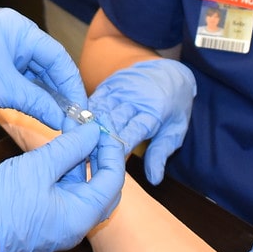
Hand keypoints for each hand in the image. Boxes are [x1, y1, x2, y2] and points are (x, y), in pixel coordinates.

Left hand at [0, 9, 81, 127]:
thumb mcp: (1, 90)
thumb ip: (37, 102)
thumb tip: (63, 119)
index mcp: (16, 28)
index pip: (56, 54)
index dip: (72, 83)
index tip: (82, 108)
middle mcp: (11, 32)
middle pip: (47, 62)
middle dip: (60, 90)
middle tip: (75, 117)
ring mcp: (1, 46)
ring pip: (34, 71)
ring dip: (46, 94)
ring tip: (61, 118)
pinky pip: (19, 76)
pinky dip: (30, 93)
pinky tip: (42, 110)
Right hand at [0, 122, 124, 251]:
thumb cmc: (3, 203)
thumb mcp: (39, 166)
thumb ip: (70, 147)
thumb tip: (92, 132)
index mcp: (81, 215)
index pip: (113, 179)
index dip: (110, 150)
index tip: (100, 128)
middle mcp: (78, 225)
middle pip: (102, 187)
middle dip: (99, 156)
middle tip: (90, 130)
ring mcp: (63, 225)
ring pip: (83, 190)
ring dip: (81, 162)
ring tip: (71, 134)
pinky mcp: (48, 221)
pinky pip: (67, 196)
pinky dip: (67, 174)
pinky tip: (58, 154)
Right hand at [86, 59, 194, 183]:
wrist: (170, 72)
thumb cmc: (174, 106)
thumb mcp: (176, 131)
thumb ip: (161, 153)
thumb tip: (154, 179)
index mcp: (155, 111)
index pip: (133, 131)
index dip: (118, 147)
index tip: (106, 164)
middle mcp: (135, 98)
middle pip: (112, 121)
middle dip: (99, 140)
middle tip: (85, 159)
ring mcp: (121, 89)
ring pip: (99, 110)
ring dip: (88, 128)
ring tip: (76, 146)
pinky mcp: (109, 84)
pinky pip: (94, 100)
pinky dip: (85, 115)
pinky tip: (76, 128)